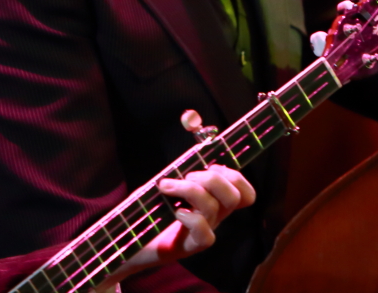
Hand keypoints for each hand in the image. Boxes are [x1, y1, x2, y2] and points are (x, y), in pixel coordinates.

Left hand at [102, 165, 255, 286]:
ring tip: (168, 186)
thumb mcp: (168, 183)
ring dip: (189, 189)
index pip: (245, 193)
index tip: (210, 166)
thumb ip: (180, 167)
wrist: (131, 241)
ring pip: (214, 208)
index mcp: (213, 200)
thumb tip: (190, 131)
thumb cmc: (149, 209)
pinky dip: (191, 218)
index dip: (235, 176)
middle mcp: (214, 217)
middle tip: (187, 176)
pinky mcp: (189, 246)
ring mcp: (203, 232)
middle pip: (235, 197)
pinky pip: (205, 234)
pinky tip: (175, 212)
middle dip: (213, 178)